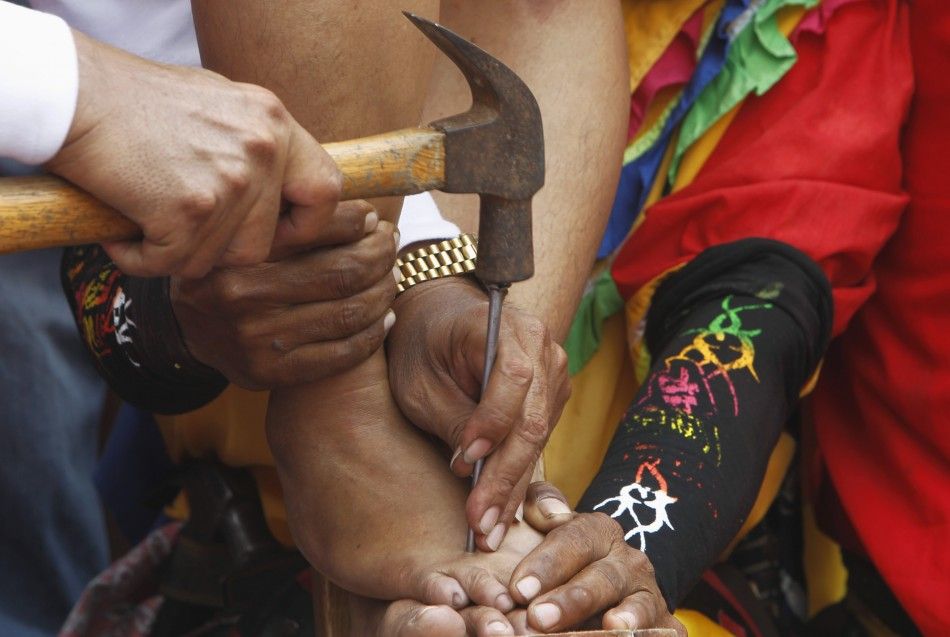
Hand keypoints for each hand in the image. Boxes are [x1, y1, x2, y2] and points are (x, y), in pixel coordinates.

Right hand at [46, 31, 341, 277]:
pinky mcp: (191, 209)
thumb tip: (285, 193)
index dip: (306, 225)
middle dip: (222, 249)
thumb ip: (259, 146)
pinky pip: (174, 264)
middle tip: (185, 230)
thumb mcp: (221, 106)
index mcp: (275, 123)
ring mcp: (231, 181)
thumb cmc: (139, 102)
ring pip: (221, 260)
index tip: (276, 234)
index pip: (326, 191)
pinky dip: (143, 258)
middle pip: (263, 244)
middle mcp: (263, 150)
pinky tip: (124, 232)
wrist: (76, 96)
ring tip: (149, 221)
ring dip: (181, 253)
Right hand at [172, 202, 396, 388]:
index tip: (373, 219)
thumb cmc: (226, 268)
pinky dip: (375, 333)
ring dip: (384, 292)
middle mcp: (241, 295)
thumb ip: (287, 215)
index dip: (359, 221)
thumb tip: (364, 211)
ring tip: (391, 276)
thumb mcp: (242, 231)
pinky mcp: (271, 373)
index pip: (318, 229)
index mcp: (237, 251)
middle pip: (343, 272)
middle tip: (390, 245)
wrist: (184, 331)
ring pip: (350, 312)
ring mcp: (256, 339)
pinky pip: (344, 353)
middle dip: (380, 255)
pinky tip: (384, 316)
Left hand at [387, 277, 569, 552]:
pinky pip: (540, 440)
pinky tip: (500, 509)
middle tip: (480, 522)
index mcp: (502, 326)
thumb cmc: (422, 345)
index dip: (492, 421)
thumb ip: (450, 417)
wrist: (441, 316)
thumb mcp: (419, 381)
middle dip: (504, 475)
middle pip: (532, 418)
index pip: (513, 377)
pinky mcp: (552, 395)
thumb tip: (472, 466)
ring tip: (487, 528)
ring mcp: (553, 370)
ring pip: (539, 437)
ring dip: (512, 485)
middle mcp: (540, 345)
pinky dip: (518, 475)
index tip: (463, 460)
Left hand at [508, 482, 685, 634]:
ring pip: (638, 605)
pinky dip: (647, 634)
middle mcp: (629, 561)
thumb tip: (550, 513)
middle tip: (538, 617)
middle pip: (602, 578)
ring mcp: (650, 595)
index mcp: (600, 531)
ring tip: (608, 626)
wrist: (603, 585)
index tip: (519, 589)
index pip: (574, 540)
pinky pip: (660, 632)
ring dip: (622, 618)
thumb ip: (541, 505)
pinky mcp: (664, 625)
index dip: (546, 564)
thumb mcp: (550, 526)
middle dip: (571, 599)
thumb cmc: (564, 558)